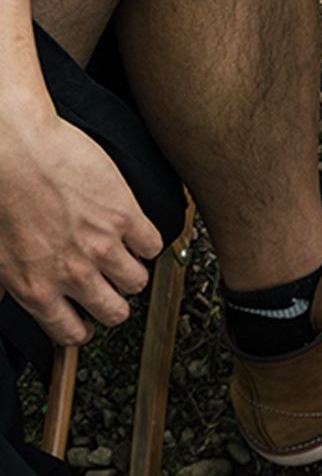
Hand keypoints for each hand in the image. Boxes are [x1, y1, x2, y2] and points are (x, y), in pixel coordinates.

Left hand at [0, 108, 162, 343]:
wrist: (9, 142)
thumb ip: (2, 281)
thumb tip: (2, 296)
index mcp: (35, 286)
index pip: (71, 333)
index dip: (79, 328)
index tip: (82, 319)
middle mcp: (73, 273)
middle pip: (115, 313)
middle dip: (111, 302)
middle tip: (107, 288)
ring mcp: (103, 245)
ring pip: (137, 282)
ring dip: (129, 271)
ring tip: (118, 255)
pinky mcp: (125, 216)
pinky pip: (153, 245)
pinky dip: (145, 241)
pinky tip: (131, 232)